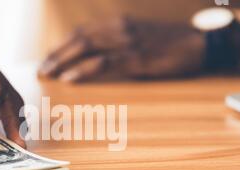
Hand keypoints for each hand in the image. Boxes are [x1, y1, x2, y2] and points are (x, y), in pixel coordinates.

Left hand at [39, 17, 205, 81]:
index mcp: (118, 23)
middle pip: (79, 39)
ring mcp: (128, 43)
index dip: (61, 46)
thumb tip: (93, 58)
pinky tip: (69, 78)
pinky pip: (104, 63)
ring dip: (63, 61)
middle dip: (56, 54)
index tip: (47, 59)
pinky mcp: (137, 59)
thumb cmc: (167, 42)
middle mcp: (119, 28)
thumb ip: (116, 42)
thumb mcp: (138, 35)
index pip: (82, 33)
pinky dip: (83, 70)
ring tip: (48, 73)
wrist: (198, 43)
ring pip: (87, 48)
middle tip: (41, 69)